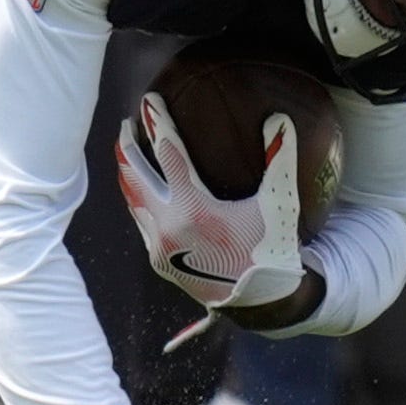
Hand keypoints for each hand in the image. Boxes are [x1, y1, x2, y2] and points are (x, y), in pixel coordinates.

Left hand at [113, 94, 304, 311]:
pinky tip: (140, 190)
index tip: (148, 101)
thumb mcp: (279, 205)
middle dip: (127, 147)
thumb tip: (280, 119)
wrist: (259, 303)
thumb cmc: (272, 251)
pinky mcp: (158, 261)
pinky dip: (136, 199)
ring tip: (126, 152)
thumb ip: (279, 160)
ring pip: (132, 201)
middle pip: (135, 177)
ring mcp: (158, 247)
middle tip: (125, 122)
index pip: (168, 156)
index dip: (158, 125)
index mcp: (193, 210)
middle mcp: (168, 228)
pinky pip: (139, 221)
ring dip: (127, 173)